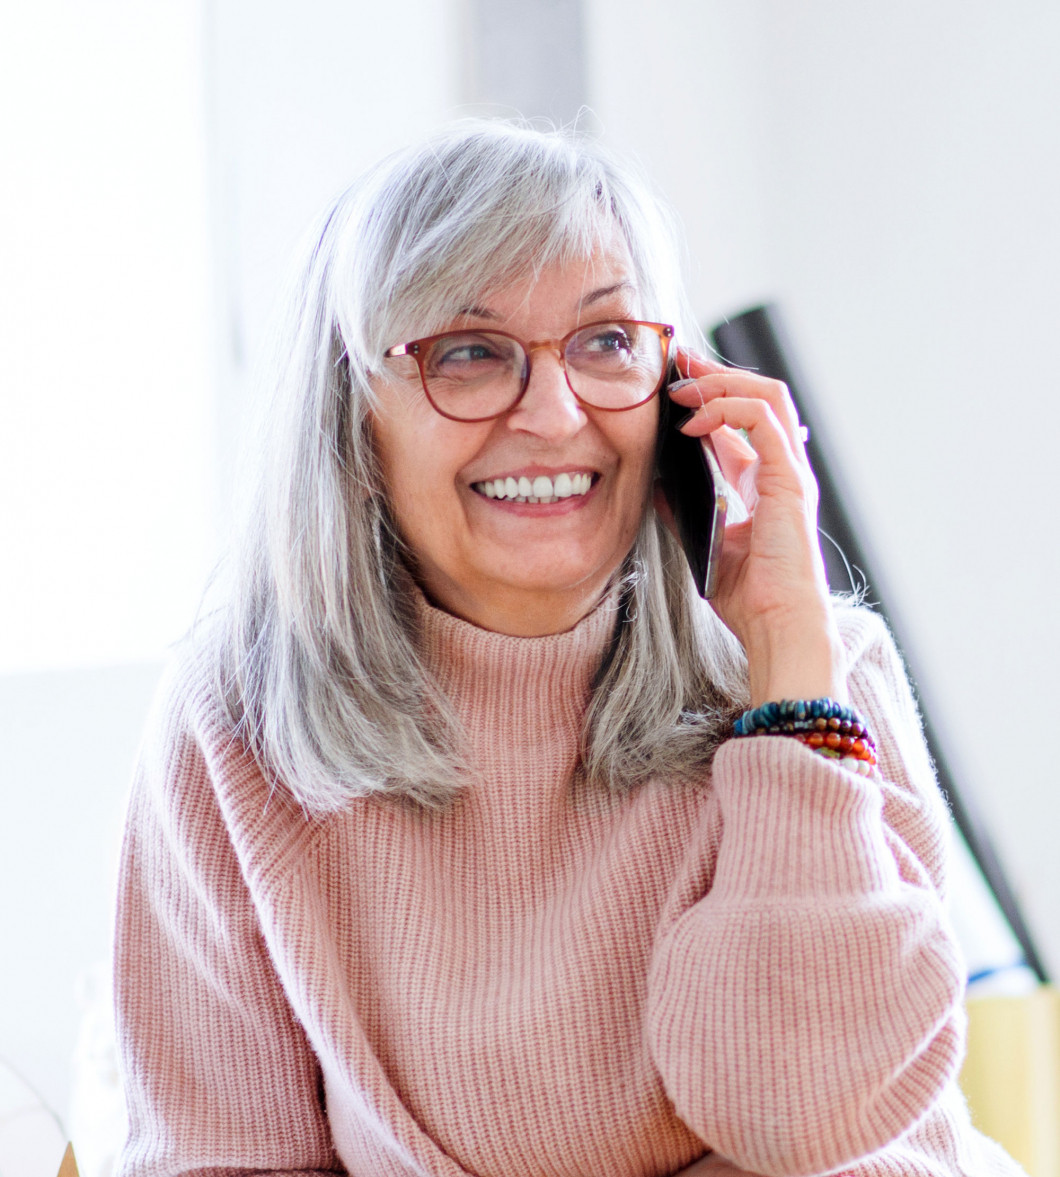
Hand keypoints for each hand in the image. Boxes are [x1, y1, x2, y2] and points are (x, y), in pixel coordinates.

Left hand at [659, 348, 846, 705]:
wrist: (776, 626)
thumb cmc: (748, 597)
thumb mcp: (704, 541)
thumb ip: (686, 508)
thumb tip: (655, 483)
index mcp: (764, 483)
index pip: (742, 421)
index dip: (709, 396)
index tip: (673, 384)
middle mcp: (781, 470)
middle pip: (758, 397)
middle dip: (716, 373)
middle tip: (677, 363)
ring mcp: (790, 471)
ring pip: (767, 396)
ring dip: (721, 381)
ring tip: (682, 385)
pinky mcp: (789, 479)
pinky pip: (763, 420)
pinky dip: (727, 409)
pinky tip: (693, 421)